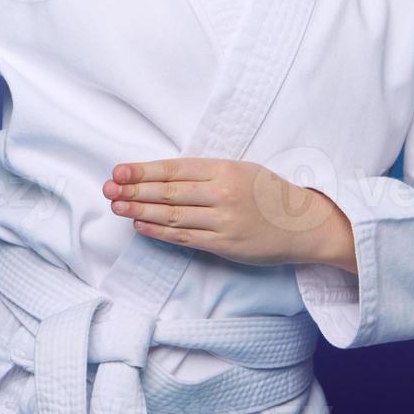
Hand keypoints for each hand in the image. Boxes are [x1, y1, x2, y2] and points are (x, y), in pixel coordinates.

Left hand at [102, 157, 354, 269]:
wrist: (304, 224)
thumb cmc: (268, 192)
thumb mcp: (239, 169)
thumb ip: (204, 172)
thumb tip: (160, 175)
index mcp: (224, 170)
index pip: (174, 170)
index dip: (143, 171)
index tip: (118, 171)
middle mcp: (222, 194)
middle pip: (168, 193)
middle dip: (134, 191)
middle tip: (108, 189)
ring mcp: (223, 221)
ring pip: (173, 216)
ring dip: (141, 212)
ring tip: (117, 207)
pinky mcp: (225, 244)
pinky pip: (185, 238)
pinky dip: (160, 232)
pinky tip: (140, 226)